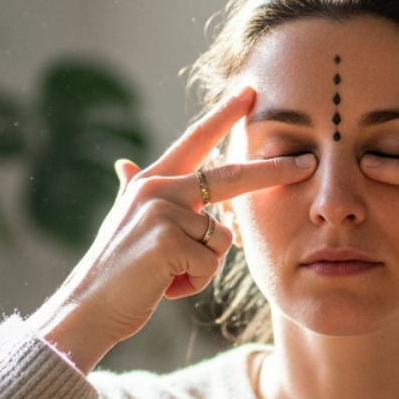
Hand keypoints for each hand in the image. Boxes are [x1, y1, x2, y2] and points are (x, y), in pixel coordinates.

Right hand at [30, 87, 315, 371]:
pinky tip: (164, 284)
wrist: (89, 306)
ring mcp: (163, 213)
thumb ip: (131, 190)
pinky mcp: (169, 241)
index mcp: (151, 181)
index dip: (223, 115)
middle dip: (273, 171)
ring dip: (202, 265)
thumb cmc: (115, 269)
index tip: (249, 93)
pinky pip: (211, 262)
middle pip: (229, 176)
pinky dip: (195, 281)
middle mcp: (157, 188)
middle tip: (308, 164)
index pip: (195, 139)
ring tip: (168, 274)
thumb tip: (123, 163)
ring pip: (222, 237)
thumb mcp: (123, 221)